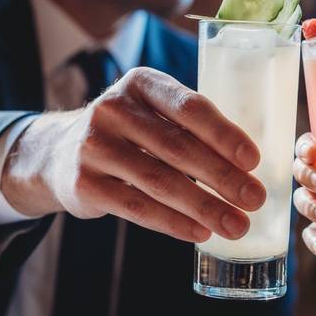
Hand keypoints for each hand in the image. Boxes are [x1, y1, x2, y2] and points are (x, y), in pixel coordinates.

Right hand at [1, 67, 265, 243]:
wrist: (60, 152)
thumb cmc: (130, 132)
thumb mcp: (153, 112)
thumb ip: (191, 127)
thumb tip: (249, 166)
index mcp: (141, 83)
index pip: (190, 107)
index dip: (224, 134)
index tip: (253, 160)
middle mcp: (114, 109)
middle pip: (179, 147)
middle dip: (223, 177)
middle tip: (255, 199)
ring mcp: (95, 146)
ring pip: (161, 181)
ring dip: (205, 207)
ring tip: (237, 224)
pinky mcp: (84, 183)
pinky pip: (138, 207)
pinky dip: (174, 223)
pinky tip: (201, 232)